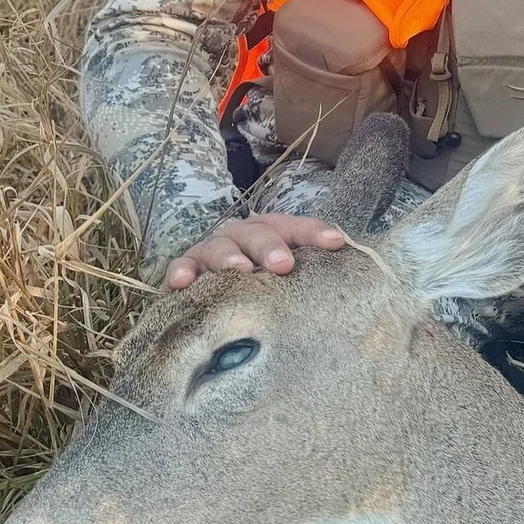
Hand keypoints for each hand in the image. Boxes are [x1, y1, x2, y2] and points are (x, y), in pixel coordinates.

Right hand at [163, 214, 347, 288]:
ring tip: (239, 271)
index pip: (297, 227)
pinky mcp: (186, 268)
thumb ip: (311, 276)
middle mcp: (244, 235)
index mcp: (273, 232)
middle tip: (283, 265)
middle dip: (271, 246)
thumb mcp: (289, 277)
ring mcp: (213, 250)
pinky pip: (181, 267)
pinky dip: (181, 272)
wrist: (214, 295)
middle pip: (258, 232)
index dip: (315, 232)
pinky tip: (182, 283)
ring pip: (219, 246)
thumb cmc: (263, 285)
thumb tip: (343, 288)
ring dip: (229, 257)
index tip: (335, 243)